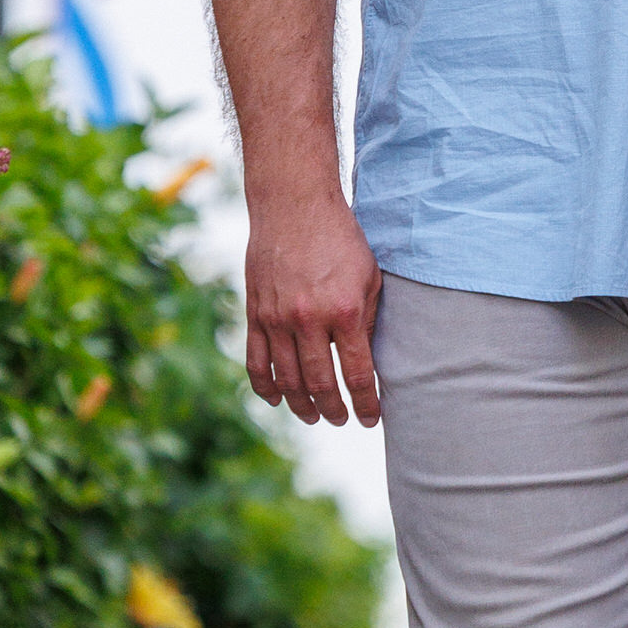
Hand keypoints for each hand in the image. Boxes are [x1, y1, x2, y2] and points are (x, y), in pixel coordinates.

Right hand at [244, 189, 382, 426]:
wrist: (294, 206)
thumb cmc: (341, 239)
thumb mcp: (369, 277)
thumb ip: (367, 319)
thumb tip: (366, 360)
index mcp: (344, 311)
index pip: (357, 374)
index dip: (366, 403)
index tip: (371, 419)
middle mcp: (308, 320)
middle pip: (320, 385)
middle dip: (334, 410)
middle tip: (342, 420)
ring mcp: (277, 319)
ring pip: (287, 380)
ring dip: (301, 406)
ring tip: (314, 417)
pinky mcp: (255, 314)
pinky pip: (256, 362)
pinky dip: (265, 387)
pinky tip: (277, 400)